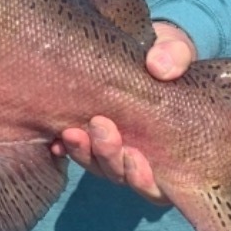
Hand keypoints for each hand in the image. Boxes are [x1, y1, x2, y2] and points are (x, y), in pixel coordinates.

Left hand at [53, 21, 194, 203]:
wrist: (137, 47)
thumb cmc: (164, 54)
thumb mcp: (175, 49)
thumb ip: (175, 55)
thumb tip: (159, 67)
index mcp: (170, 148)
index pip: (159, 183)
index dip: (145, 179)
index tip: (134, 155)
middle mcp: (139, 156)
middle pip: (121, 175)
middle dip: (109, 157)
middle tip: (100, 126)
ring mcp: (111, 147)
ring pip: (95, 166)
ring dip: (83, 153)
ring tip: (71, 132)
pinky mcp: (85, 134)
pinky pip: (72, 151)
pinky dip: (64, 149)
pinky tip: (54, 141)